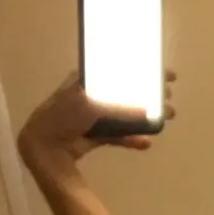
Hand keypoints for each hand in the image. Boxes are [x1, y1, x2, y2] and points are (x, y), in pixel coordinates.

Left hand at [17, 70, 176, 169]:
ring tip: (165, 117)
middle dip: (148, 94)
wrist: (45, 145)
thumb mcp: (92, 106)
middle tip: (168, 96)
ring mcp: (94, 115)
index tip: (163, 74)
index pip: (119, 69)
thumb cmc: (64, 116)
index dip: (141, 70)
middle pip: (125, 92)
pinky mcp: (94, 134)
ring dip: (143, 117)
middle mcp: (92, 94)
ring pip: (124, 114)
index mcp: (88, 78)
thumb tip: (148, 113)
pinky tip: (146, 142)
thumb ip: (121, 109)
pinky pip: (117, 134)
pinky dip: (131, 138)